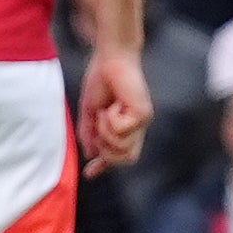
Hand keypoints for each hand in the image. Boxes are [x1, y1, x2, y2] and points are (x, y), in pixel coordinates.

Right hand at [76, 46, 152, 176]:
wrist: (111, 58)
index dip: (104, 167)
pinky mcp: (143, 114)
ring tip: (105, 111)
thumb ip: (89, 133)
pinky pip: (121, 131)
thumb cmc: (101, 80)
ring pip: (122, 148)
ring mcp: (142, 122)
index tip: (89, 174)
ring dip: (106, 132)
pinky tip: (113, 105)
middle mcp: (137, 127)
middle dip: (104, 147)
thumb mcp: (89, 111)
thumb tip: (90, 154)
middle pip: (124, 159)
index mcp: (126, 127)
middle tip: (97, 124)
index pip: (120, 155)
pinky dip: (110, 120)